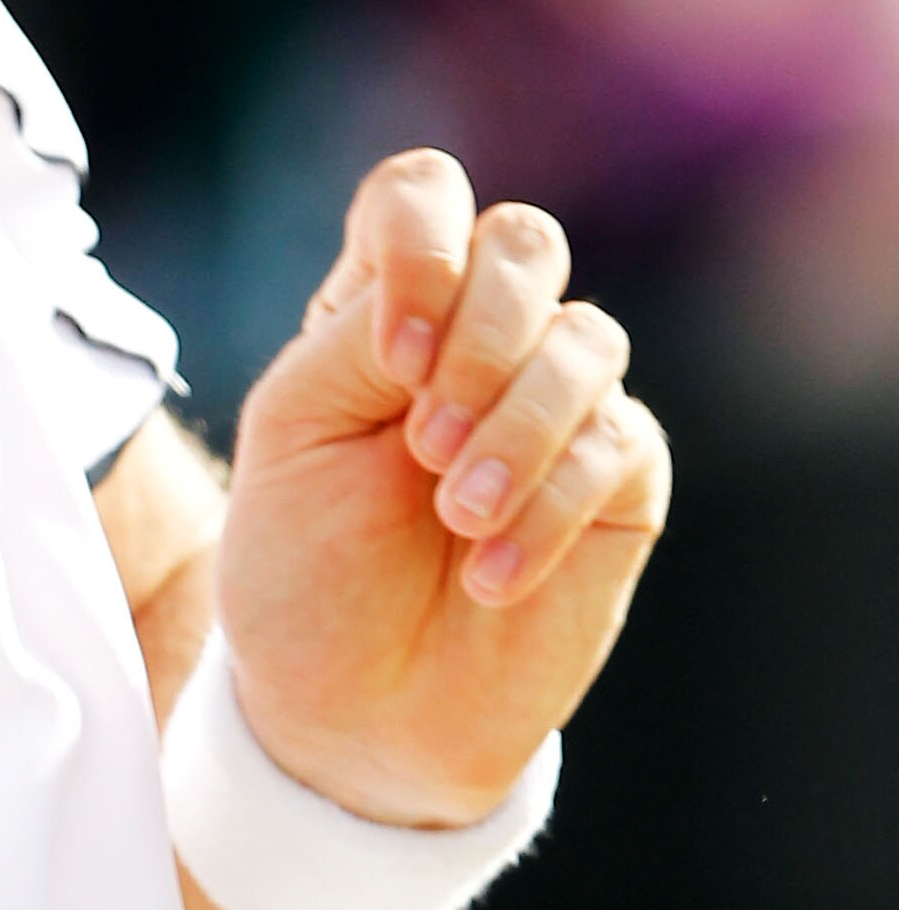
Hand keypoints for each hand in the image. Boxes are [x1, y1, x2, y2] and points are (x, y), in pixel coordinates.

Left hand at [218, 150, 670, 825]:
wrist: (353, 714)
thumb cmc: (304, 574)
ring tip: (453, 519)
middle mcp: (479, 339)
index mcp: (382, 310)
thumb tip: (453, 292)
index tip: (391, 351)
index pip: (422, 195)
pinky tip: (490, 576)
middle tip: (422, 439)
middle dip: (483, 330)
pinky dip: (549, 506)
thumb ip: (357, 341)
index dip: (421, 244)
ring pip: (586, 340)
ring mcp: (556, 404)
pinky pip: (619, 443)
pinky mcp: (618, 481)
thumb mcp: (290, 441)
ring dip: (515, 429)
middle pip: (525, 241)